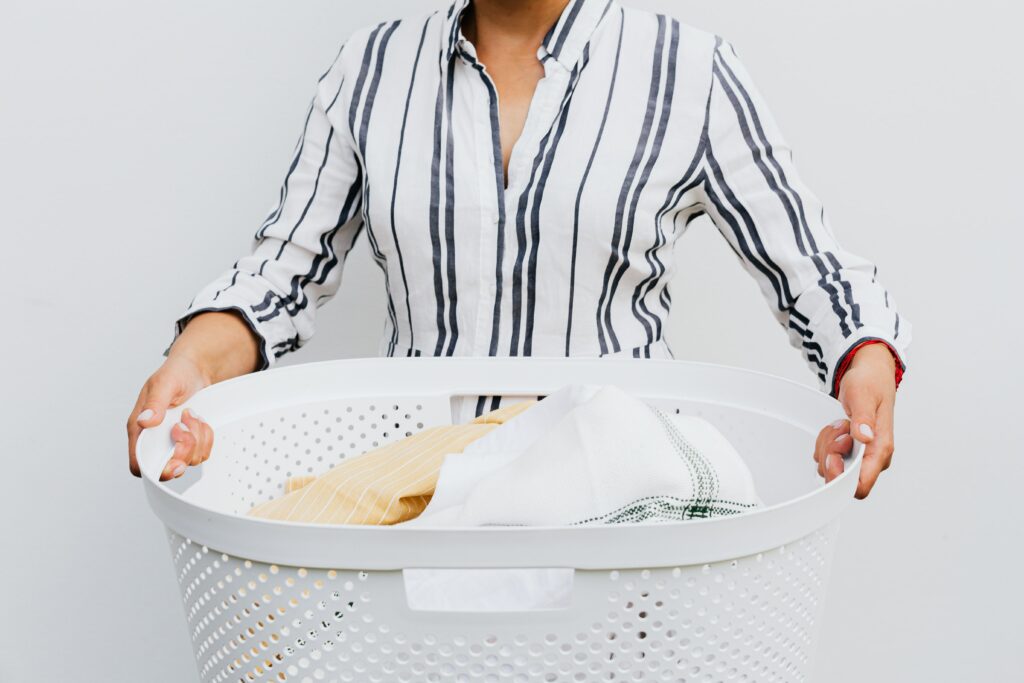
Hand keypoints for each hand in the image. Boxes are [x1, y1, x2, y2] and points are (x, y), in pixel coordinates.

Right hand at [127, 354, 213, 480]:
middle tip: (185, 425)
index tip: (174, 457)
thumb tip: (144, 422)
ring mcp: (174, 442)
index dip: (155, 469)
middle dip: (184, 450)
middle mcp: (156, 440)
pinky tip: (201, 421)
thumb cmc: (176, 373)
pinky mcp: (191, 441)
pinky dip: (207, 437)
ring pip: (189, 460)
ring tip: (192, 415)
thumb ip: (154, 404)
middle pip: (168, 468)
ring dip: (197, 438)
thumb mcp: (164, 383)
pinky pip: (203, 452)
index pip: (140, 464)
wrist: (197, 370)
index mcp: (140, 430)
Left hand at [812, 343, 897, 498]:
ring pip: (831, 468)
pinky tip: (835, 427)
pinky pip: (827, 458)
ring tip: (839, 423)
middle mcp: (873, 458)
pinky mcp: (850, 452)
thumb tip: (865, 437)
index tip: (833, 456)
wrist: (870, 375)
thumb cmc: (870, 384)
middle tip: (837, 428)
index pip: (861, 485)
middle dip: (830, 454)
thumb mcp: (863, 395)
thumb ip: (863, 417)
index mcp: (881, 448)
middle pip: (841, 478)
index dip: (841, 476)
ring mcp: (861, 456)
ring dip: (826, 445)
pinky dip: (825, 443)